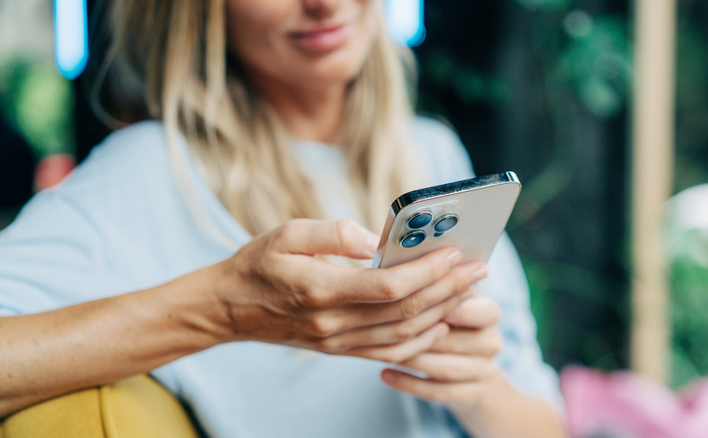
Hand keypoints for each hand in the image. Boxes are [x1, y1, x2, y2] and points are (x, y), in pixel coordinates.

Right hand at [213, 219, 487, 362]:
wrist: (228, 309)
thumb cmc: (257, 264)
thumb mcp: (287, 233)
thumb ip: (334, 232)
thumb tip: (378, 240)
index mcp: (320, 290)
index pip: (388, 287)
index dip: (427, 271)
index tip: (455, 252)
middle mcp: (333, 323)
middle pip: (405, 311)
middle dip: (448, 289)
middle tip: (479, 268)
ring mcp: (337, 342)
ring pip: (403, 335)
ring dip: (441, 312)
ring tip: (468, 290)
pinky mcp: (338, 350)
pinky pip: (388, 352)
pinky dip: (419, 340)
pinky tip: (439, 323)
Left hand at [380, 294, 503, 411]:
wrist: (475, 375)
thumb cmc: (452, 325)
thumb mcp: (450, 302)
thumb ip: (436, 289)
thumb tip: (405, 270)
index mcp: (489, 313)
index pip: (482, 309)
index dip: (454, 308)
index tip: (424, 304)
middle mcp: (491, 342)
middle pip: (455, 341)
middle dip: (420, 337)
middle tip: (387, 330)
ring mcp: (483, 371)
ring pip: (445, 368)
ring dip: (412, 360)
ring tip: (383, 352)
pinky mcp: (471, 395)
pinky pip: (438, 392)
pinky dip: (409, 384)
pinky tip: (384, 374)